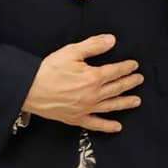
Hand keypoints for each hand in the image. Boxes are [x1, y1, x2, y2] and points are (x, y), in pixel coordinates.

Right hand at [22, 34, 142, 132]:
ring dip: (125, 103)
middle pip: (116, 88)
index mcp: (93, 77)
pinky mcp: (76, 118)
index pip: (115, 71)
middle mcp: (92, 95)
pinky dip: (107, 126)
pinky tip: (117, 127)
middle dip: (129, 83)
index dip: (127, 68)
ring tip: (136, 101)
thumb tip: (111, 40)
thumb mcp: (71, 52)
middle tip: (139, 80)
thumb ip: (93, 45)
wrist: (29, 89)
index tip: (134, 65)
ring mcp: (85, 108)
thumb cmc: (48, 70)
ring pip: (111, 106)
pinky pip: (96, 124)